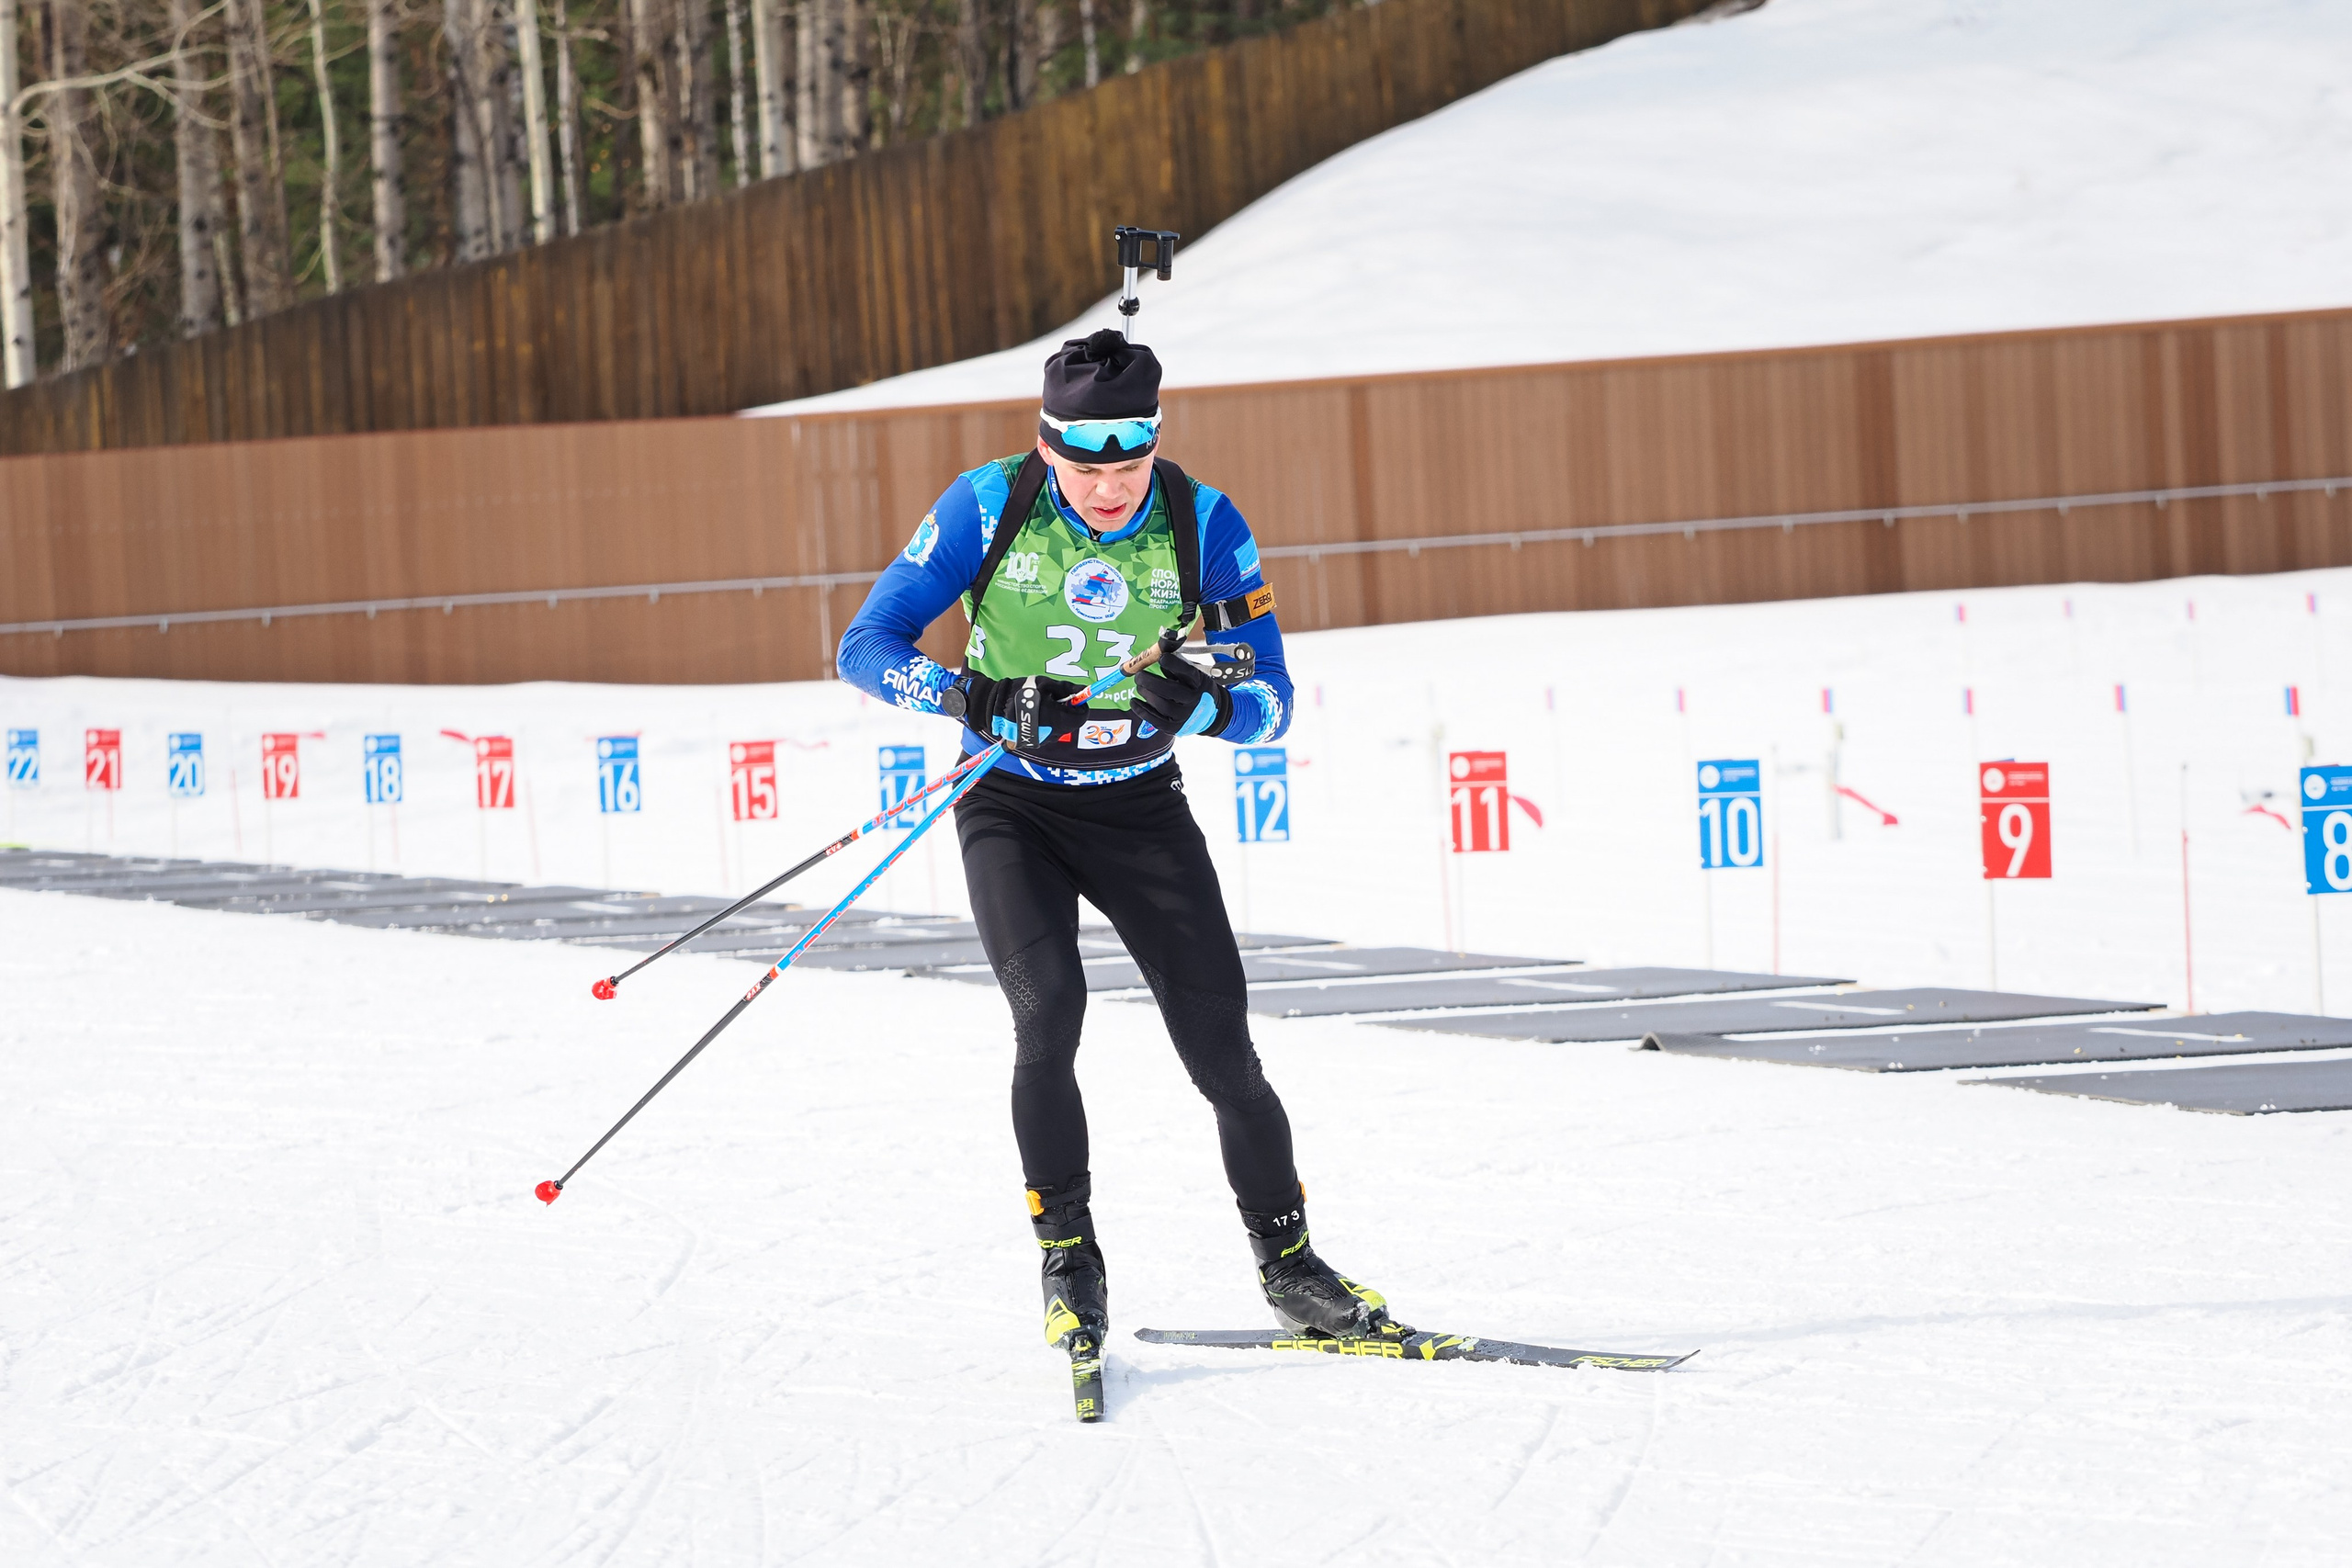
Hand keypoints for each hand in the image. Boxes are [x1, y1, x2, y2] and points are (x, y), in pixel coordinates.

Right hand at [954, 672, 1087, 747]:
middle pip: (1070, 724)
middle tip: (1054, 699)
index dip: (1079, 705)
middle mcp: (1052, 733)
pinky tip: (1034, 715)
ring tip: (1041, 706)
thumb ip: (1067, 689)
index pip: (1081, 716)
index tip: (1072, 697)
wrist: (995, 705)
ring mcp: (1042, 740)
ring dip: (1056, 719)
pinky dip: (1045, 725)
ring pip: (1059, 730)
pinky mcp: (1033, 743)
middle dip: (1067, 711)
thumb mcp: (1045, 684)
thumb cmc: (1021, 691)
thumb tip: (1084, 690)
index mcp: (1057, 718)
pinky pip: (1046, 734)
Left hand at [1131, 651, 1232, 737]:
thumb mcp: (1193, 675)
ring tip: (1139, 686)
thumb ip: (1177, 667)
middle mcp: (1194, 700)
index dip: (1174, 665)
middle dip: (1151, 682)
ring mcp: (1185, 716)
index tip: (1161, 658)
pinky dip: (1142, 710)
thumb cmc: (1195, 689)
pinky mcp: (1175, 728)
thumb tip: (1158, 655)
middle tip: (1139, 675)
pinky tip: (1134, 701)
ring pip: (1163, 706)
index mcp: (1199, 683)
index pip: (1188, 672)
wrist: (1209, 715)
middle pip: (1172, 691)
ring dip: (1147, 694)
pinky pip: (1155, 720)